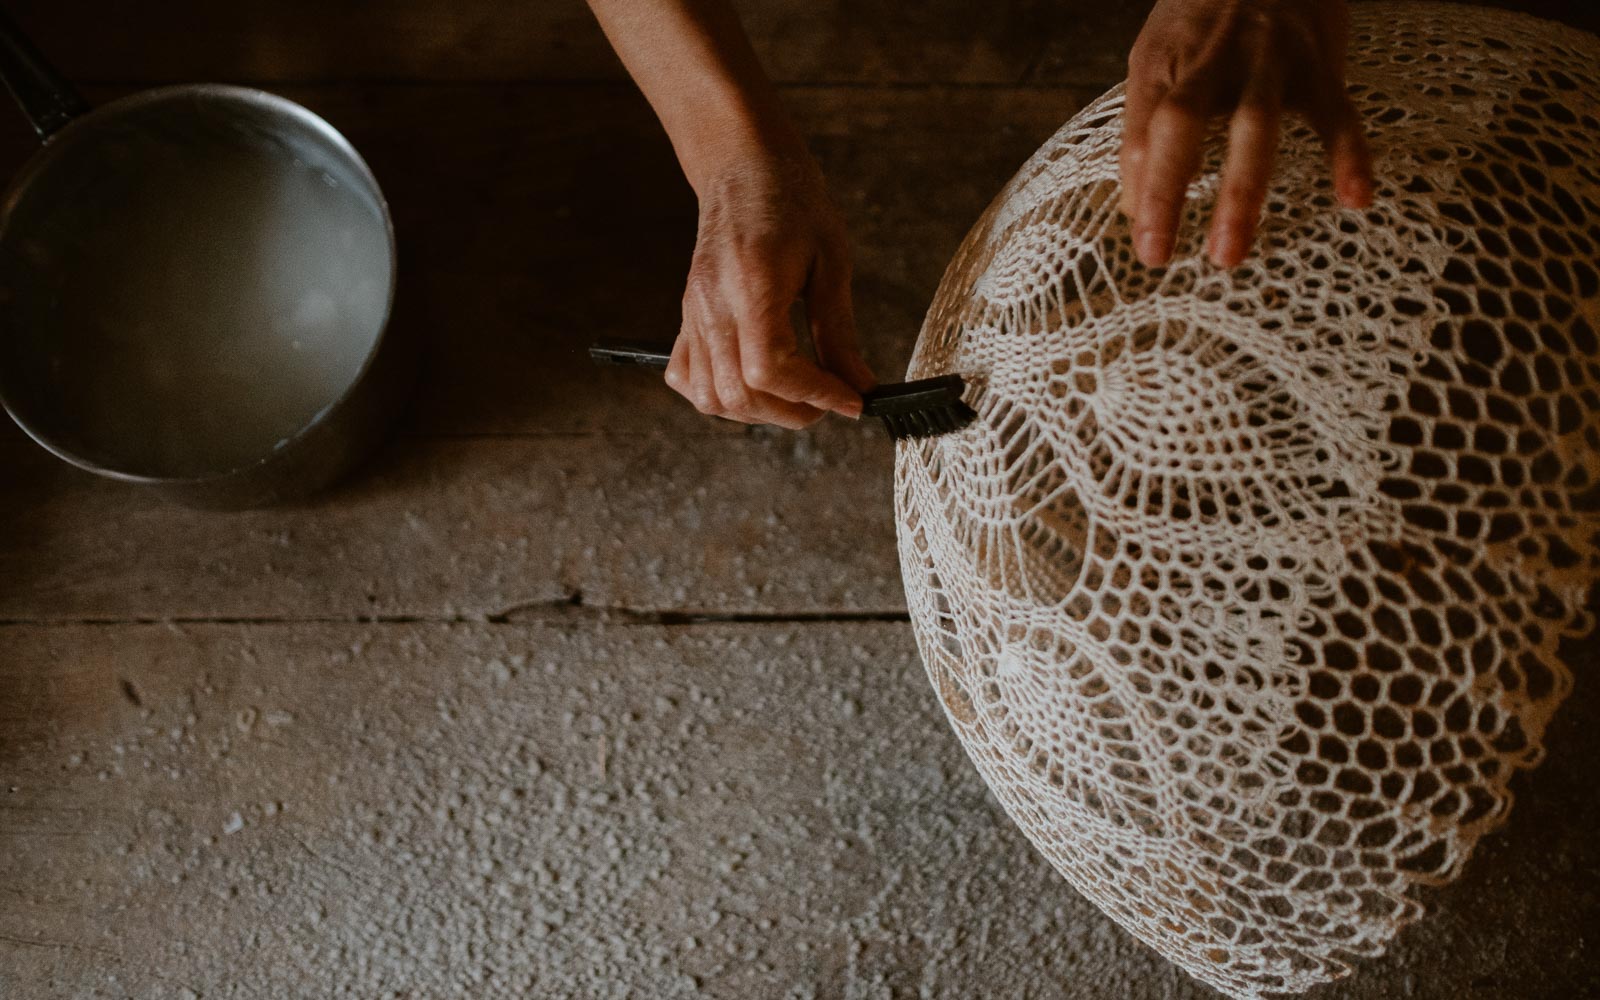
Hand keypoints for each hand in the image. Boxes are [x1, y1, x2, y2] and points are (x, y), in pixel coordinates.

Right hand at [664, 154, 875, 427]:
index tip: (850, 401)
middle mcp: (713, 304)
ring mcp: (693, 313)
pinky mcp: (686, 316)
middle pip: (738, 392)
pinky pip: (685, 377)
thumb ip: (840, 331)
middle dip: (790, 412)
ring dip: (757, 412)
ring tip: (795, 397)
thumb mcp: (832, 261)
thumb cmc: (792, 203)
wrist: (743, 169)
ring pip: (709, 396)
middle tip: (828, 403)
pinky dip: (719, 396)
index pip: (770, 368)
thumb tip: (859, 386)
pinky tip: (754, 383)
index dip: (814, 395)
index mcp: (752, 283)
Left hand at [1120, 0, 1374, 268]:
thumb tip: (1132, 207)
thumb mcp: (1161, 58)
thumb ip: (1147, 127)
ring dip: (1239, 192)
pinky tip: (1356, 198)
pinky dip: (1349, 155)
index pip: (1140, 132)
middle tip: (1157, 256)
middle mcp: (1211, 57)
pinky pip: (1337, 113)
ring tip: (1229, 254)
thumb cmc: (1207, 20)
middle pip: (1183, 124)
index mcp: (1164, 61)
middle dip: (1167, 192)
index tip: (1144, 245)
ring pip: (1254, 125)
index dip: (1138, 190)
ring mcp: (1267, 59)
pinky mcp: (1319, 63)